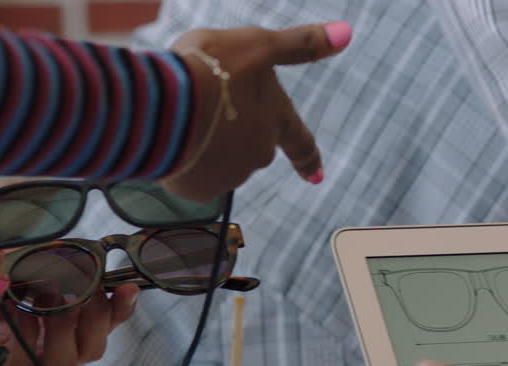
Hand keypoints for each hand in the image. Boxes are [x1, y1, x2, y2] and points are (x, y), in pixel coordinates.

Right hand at [163, 21, 351, 201]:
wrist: (163, 104)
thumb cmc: (211, 69)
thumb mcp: (257, 44)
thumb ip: (298, 45)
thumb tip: (344, 34)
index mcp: (275, 119)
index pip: (300, 142)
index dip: (308, 158)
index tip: (316, 176)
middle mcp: (258, 153)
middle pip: (246, 147)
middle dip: (229, 135)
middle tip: (201, 108)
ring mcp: (229, 175)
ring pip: (216, 162)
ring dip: (202, 146)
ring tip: (180, 120)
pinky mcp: (198, 190)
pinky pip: (190, 177)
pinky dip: (181, 161)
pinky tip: (170, 141)